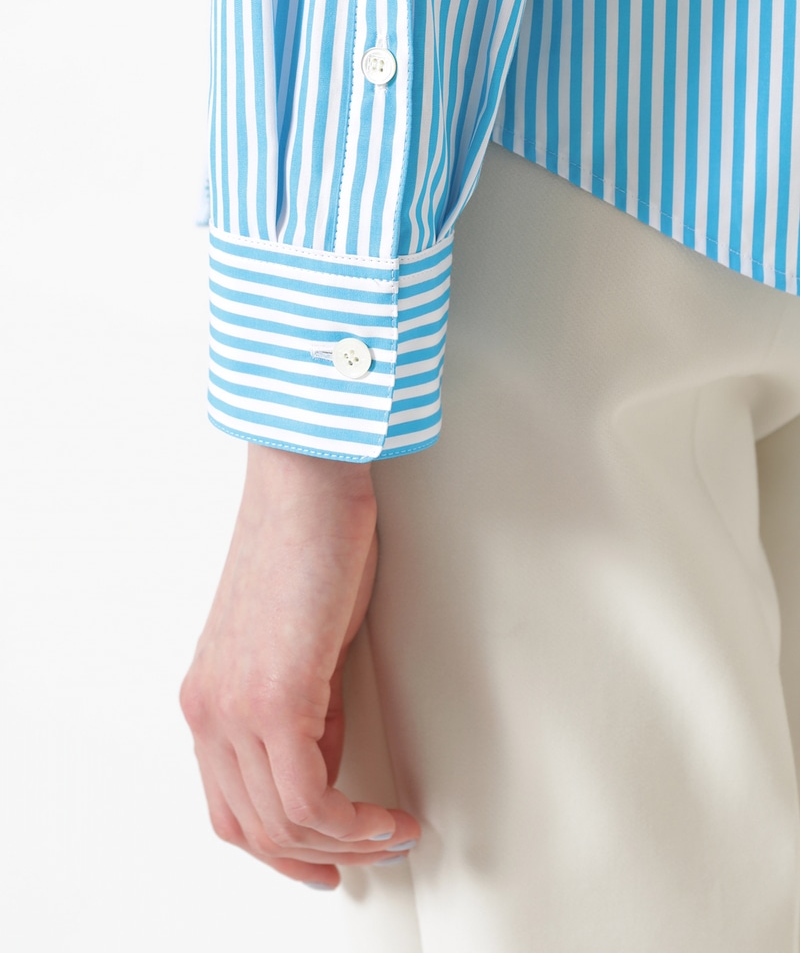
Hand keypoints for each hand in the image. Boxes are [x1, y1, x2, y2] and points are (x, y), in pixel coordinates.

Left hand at [179, 443, 419, 887]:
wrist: (305, 481)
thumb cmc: (308, 543)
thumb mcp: (298, 646)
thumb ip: (302, 711)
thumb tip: (325, 767)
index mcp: (207, 698)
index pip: (231, 809)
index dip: (282, 850)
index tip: (329, 860)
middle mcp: (208, 710)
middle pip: (253, 829)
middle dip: (320, 857)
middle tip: (375, 853)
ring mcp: (233, 707)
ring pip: (283, 824)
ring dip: (349, 845)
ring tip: (394, 833)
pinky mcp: (272, 698)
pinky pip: (310, 799)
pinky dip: (356, 823)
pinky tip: (389, 818)